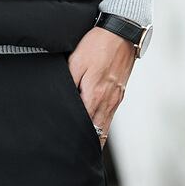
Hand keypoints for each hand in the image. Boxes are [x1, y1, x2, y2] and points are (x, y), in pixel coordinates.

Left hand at [66, 26, 136, 147]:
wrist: (121, 32)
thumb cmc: (97, 44)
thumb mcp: (76, 60)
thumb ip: (70, 81)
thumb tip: (63, 99)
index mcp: (95, 94)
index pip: (85, 125)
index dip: (75, 134)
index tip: (67, 143)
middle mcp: (108, 100)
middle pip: (98, 131)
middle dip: (88, 142)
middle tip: (76, 152)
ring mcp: (116, 97)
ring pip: (106, 126)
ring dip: (97, 136)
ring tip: (86, 147)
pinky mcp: (120, 92)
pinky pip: (111, 115)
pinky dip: (104, 125)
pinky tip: (97, 127)